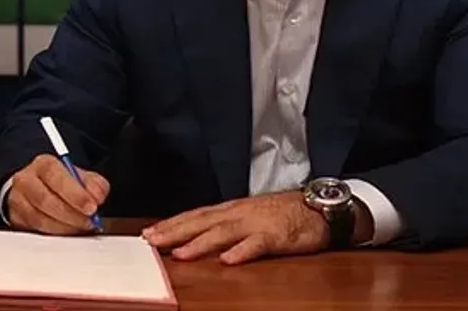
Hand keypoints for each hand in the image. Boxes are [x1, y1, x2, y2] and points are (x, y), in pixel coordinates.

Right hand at [6, 154, 109, 234]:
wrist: (36, 189)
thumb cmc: (60, 183)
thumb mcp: (80, 177)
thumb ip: (94, 184)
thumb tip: (97, 196)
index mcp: (43, 164)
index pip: (55, 175)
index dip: (74, 193)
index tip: (91, 207)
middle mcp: (26, 180)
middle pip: (45, 200)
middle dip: (72, 214)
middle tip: (89, 221)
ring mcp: (18, 200)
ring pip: (40, 218)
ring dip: (65, 226)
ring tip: (81, 226)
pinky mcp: (16, 218)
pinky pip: (36, 230)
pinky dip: (56, 233)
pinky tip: (68, 230)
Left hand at [141, 191, 328, 264]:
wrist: (318, 207)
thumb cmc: (283, 213)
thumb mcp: (248, 216)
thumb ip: (224, 225)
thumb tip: (197, 236)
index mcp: (230, 210)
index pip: (194, 216)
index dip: (171, 224)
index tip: (149, 233)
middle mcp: (238, 214)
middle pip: (201, 222)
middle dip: (174, 232)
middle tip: (151, 242)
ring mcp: (256, 224)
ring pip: (223, 233)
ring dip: (200, 243)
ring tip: (180, 253)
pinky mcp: (276, 236)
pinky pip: (257, 245)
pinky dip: (242, 252)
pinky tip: (228, 260)